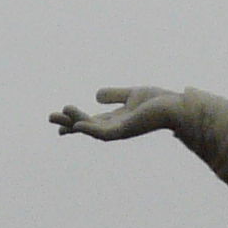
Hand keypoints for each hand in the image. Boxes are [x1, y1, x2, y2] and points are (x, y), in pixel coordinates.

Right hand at [50, 86, 180, 142]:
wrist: (177, 107)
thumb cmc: (160, 102)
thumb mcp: (132, 94)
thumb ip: (115, 95)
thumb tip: (95, 96)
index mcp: (117, 119)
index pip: (92, 120)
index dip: (75, 118)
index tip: (59, 115)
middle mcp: (116, 127)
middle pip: (87, 126)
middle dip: (69, 122)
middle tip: (50, 118)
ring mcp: (120, 130)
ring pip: (92, 129)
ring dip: (75, 122)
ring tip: (59, 115)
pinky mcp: (125, 131)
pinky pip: (103, 132)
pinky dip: (90, 128)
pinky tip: (79, 123)